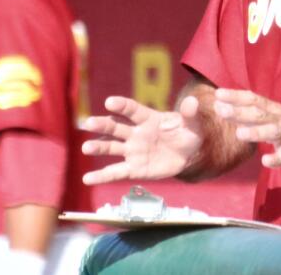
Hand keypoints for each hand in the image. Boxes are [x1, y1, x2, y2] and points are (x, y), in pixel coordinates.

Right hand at [79, 95, 202, 183]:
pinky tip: (87, 179)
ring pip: (111, 148)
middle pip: (116, 127)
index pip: (133, 110)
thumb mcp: (192, 124)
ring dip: (98, 147)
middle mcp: (135, 133)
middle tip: (89, 123)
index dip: (122, 106)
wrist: (187, 155)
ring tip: (86, 148)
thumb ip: (190, 114)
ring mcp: (132, 151)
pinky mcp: (133, 169)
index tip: (109, 102)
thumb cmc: (187, 134)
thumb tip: (193, 101)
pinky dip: (101, 176)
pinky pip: (115, 172)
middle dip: (102, 124)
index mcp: (148, 119)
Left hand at [213, 88, 280, 171]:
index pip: (254, 99)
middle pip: (260, 113)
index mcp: (276, 110)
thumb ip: (256, 115)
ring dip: (256, 131)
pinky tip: (266, 161)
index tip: (218, 93)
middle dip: (239, 111)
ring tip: (239, 133)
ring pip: (273, 131)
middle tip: (220, 109)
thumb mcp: (278, 118)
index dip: (236, 96)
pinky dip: (277, 158)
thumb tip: (228, 109)